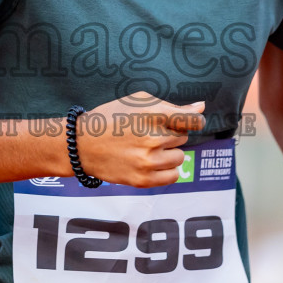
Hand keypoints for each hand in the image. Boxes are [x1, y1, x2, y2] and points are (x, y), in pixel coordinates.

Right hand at [73, 92, 204, 187]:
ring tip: (147, 149)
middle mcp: (152, 138)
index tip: (188, 122)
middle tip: (148, 133)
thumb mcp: (138, 102)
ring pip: (180, 157)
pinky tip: (151, 162)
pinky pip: (174, 176)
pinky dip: (166, 170)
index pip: (193, 121)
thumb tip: (201, 108)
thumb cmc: (111, 118)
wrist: (81, 145)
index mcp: (153, 114)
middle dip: (170, 134)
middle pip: (183, 137)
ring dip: (169, 152)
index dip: (193, 121)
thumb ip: (172, 106)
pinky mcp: (143, 180)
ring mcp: (148, 161)